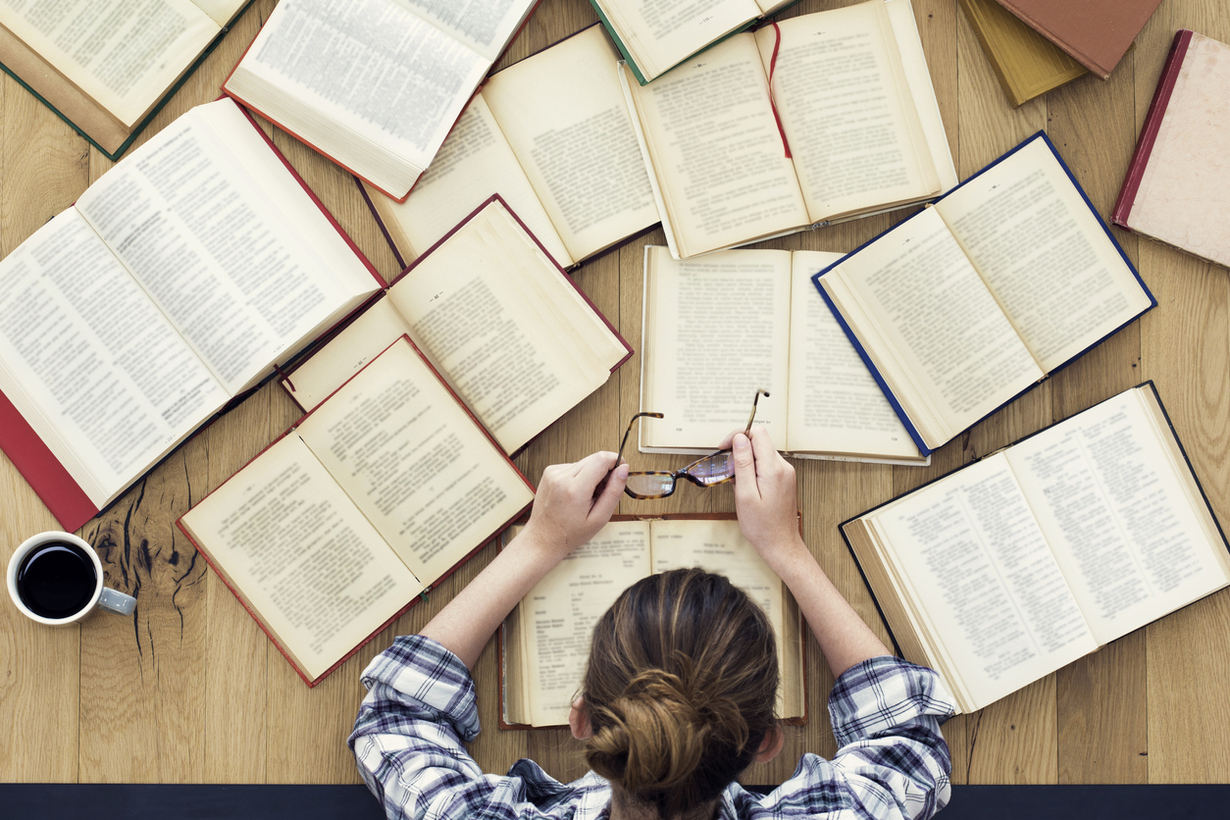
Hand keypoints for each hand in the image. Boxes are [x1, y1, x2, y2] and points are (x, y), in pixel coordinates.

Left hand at [519, 451, 628, 560]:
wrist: (543, 538)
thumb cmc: (569, 533)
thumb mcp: (599, 518)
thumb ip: (614, 492)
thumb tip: (623, 470)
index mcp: (575, 489)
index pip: (602, 459)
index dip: (615, 461)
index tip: (620, 471)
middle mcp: (561, 477)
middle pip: (594, 458)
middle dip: (604, 472)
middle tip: (601, 493)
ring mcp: (553, 473)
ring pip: (584, 462)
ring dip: (591, 475)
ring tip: (586, 497)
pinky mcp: (549, 472)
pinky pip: (573, 467)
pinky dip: (579, 477)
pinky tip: (575, 493)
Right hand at [730, 428, 805, 563]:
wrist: (780, 545)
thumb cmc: (762, 526)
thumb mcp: (745, 495)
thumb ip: (743, 464)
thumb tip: (739, 438)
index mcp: (773, 469)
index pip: (757, 433)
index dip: (738, 436)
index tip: (724, 448)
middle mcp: (783, 467)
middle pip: (759, 441)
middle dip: (740, 451)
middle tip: (728, 470)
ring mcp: (786, 473)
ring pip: (762, 453)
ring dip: (746, 462)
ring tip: (737, 484)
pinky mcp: (784, 479)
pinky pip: (766, 465)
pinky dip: (753, 470)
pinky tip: (747, 488)